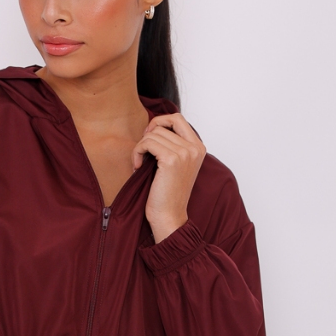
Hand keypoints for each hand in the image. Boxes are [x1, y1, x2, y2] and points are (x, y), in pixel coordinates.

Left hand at [132, 113, 206, 243]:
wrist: (169, 216)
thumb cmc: (168, 193)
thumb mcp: (177, 165)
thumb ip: (173, 145)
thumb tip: (155, 126)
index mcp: (199, 148)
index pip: (178, 118)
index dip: (160, 122)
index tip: (150, 138)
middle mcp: (195, 148)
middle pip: (164, 125)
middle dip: (148, 135)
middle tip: (143, 150)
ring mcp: (185, 153)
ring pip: (153, 134)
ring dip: (141, 147)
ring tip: (140, 164)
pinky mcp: (171, 159)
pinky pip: (147, 143)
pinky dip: (137, 152)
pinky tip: (137, 167)